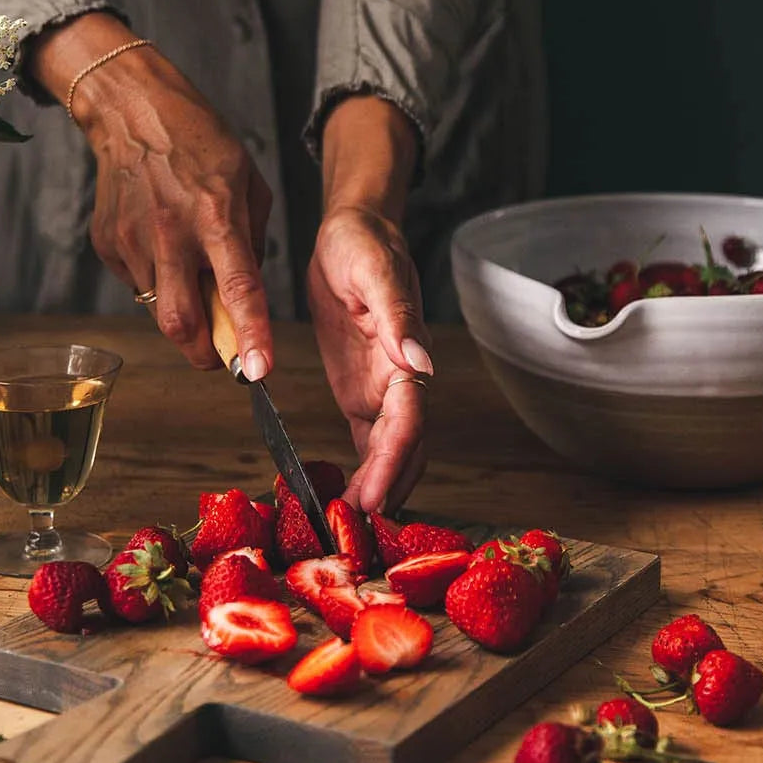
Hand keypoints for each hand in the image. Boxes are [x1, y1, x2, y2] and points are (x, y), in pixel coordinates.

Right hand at [28, 14, 273, 376]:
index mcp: (215, 216)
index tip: (257, 371)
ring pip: (158, 309)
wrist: (131, 109)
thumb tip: (248, 295)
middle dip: (203, 353)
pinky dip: (158, 281)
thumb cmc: (200, 141)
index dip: (249, 335)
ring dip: (182, 310)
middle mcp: (171, 234)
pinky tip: (163, 246)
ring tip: (191, 271)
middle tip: (220, 355)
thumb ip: (252, 241)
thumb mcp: (248, 183)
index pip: (237, 288)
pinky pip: (138, 284)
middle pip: (181, 323)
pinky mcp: (106, 244)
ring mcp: (132, 241)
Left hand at [308, 204, 432, 512]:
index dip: (395, 463)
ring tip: (348, 530)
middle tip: (356, 532)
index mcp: (408, 355)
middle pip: (406, 449)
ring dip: (377, 490)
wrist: (351, 230)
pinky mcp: (361, 393)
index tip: (375, 499)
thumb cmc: (364, 244)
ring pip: (391, 454)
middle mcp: (401, 380)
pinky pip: (368, 443)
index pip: (409, 421)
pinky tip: (342, 501)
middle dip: (387, 490)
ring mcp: (383, 390)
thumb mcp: (375, 271)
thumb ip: (398, 318)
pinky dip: (361, 474)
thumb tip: (420, 364)